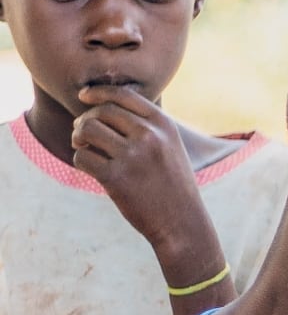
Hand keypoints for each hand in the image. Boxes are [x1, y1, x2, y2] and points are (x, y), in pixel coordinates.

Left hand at [70, 87, 223, 282]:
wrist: (183, 222)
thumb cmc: (173, 184)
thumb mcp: (172, 146)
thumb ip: (148, 125)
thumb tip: (107, 106)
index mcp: (164, 124)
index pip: (123, 95)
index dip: (98, 92)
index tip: (84, 96)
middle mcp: (149, 136)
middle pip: (102, 111)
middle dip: (85, 119)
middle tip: (81, 133)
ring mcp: (132, 156)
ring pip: (87, 130)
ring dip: (78, 137)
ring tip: (83, 146)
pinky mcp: (115, 178)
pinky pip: (82, 157)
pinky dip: (81, 160)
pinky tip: (91, 168)